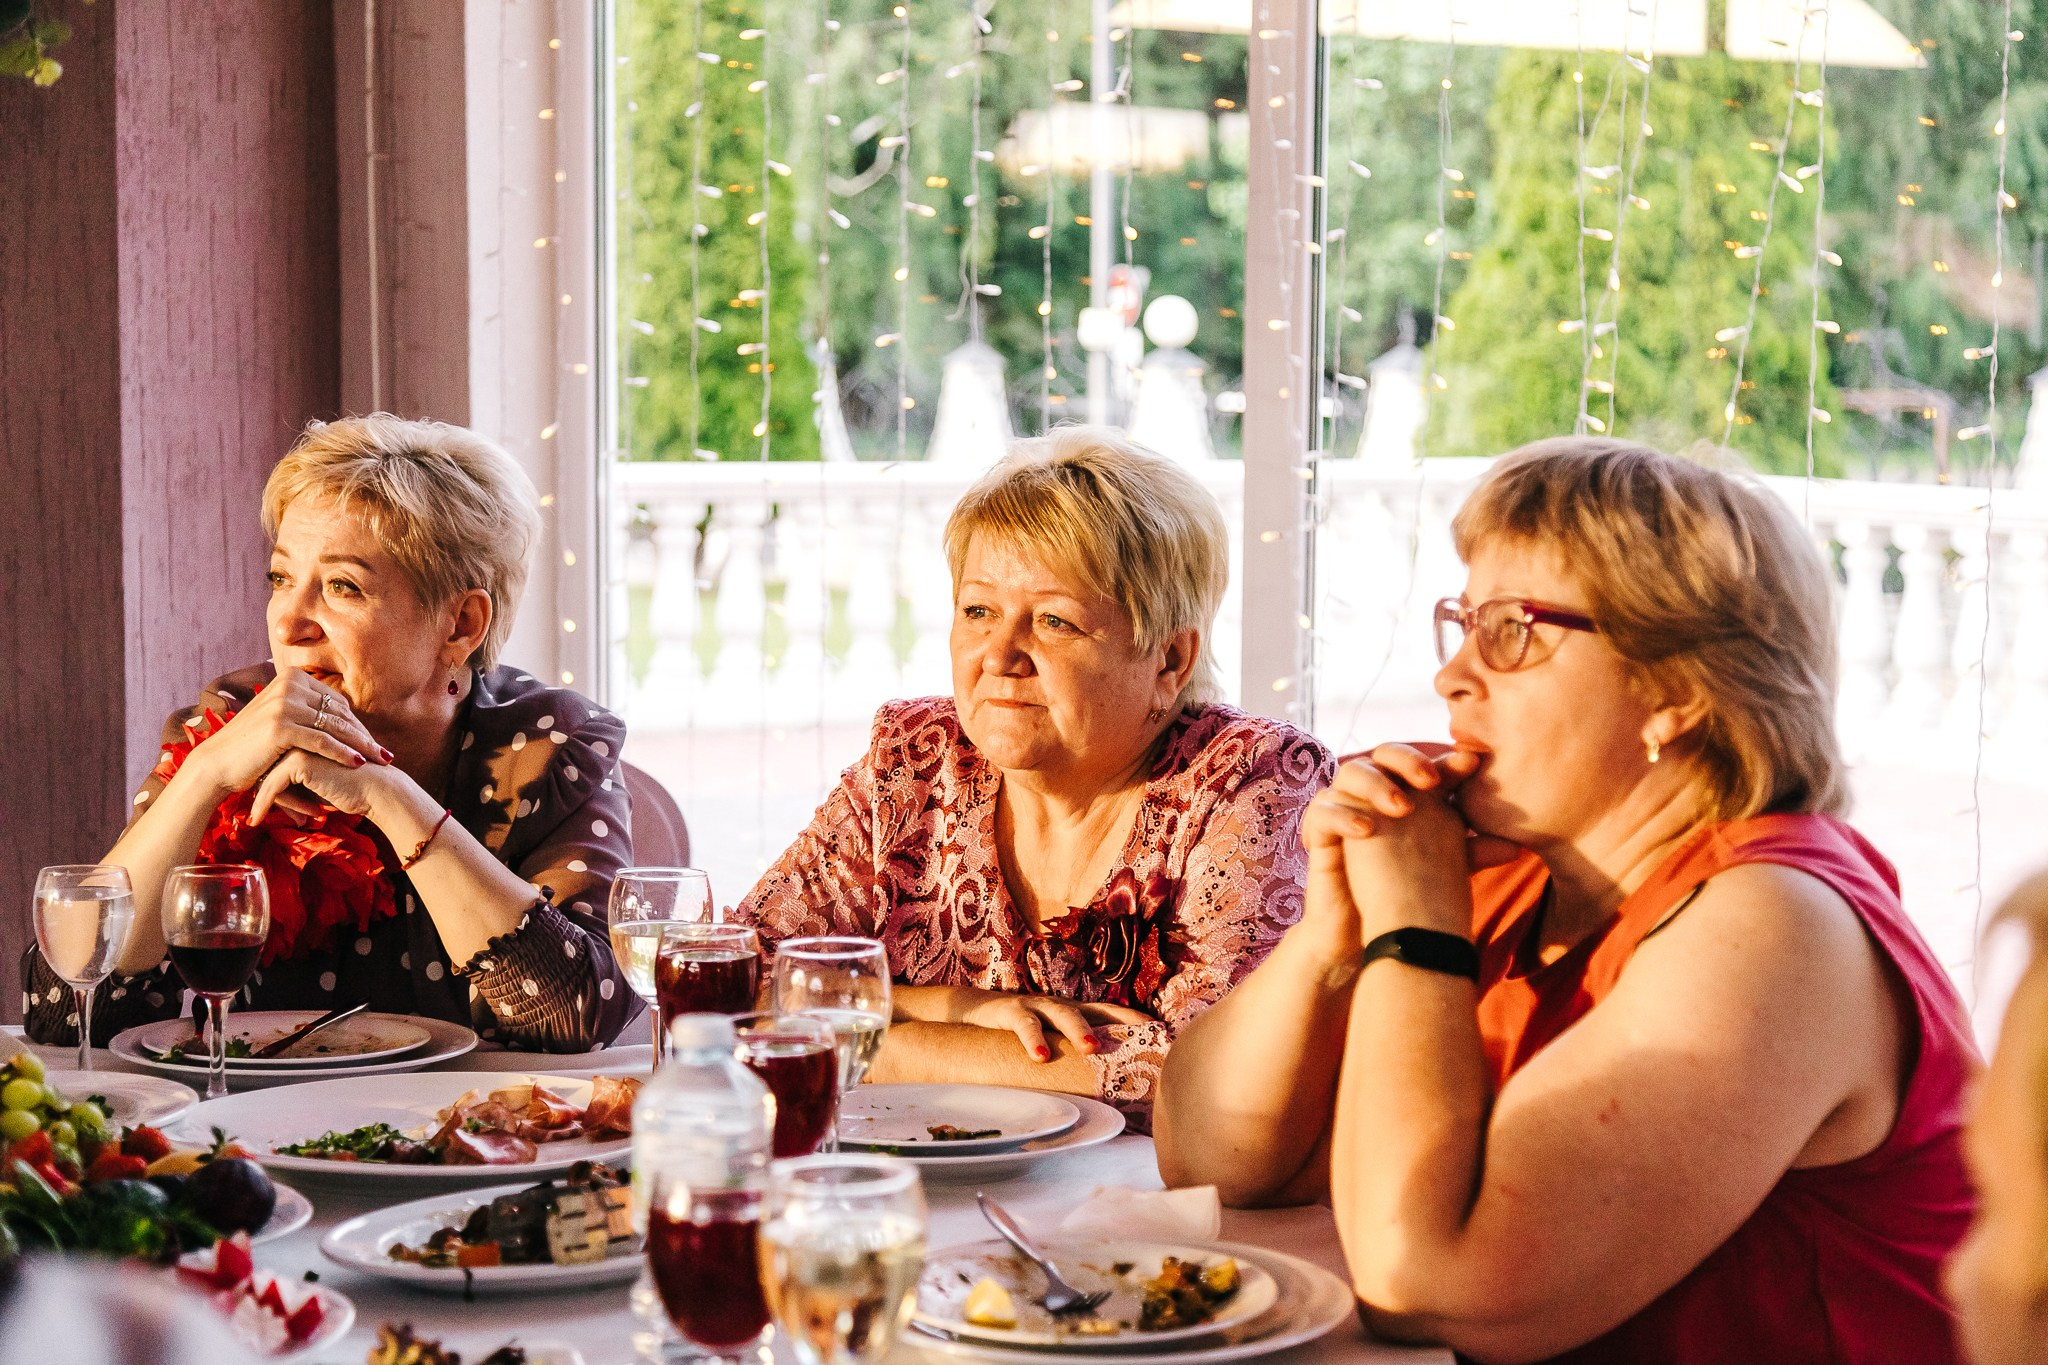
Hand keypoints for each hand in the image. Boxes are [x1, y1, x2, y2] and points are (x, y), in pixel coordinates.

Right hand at [179, 667, 387, 798]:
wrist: (217, 763)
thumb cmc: (252, 745)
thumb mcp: (280, 717)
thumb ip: (306, 709)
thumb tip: (341, 711)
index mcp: (290, 678)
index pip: (336, 701)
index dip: (357, 723)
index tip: (373, 742)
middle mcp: (288, 685)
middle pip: (339, 713)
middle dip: (363, 735)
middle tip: (384, 754)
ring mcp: (284, 704)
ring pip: (334, 727)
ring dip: (360, 746)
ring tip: (379, 761)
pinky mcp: (281, 726)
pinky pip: (322, 741)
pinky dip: (342, 753)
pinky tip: (357, 764)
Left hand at [246, 746, 405, 825]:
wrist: (380, 791)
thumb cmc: (354, 789)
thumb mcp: (320, 781)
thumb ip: (297, 779)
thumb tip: (266, 793)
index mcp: (307, 734)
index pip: (274, 758)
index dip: (269, 784)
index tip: (264, 806)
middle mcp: (301, 734)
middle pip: (267, 765)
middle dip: (262, 792)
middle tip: (255, 816)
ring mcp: (299, 745)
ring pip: (266, 774)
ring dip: (263, 799)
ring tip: (255, 819)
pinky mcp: (299, 761)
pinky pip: (270, 785)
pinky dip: (262, 804)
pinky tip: (255, 820)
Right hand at [945, 986, 1152, 1061]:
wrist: (973, 1012)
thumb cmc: (1019, 1034)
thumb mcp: (1050, 1042)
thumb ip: (1072, 1058)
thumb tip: (1103, 1091)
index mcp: (1073, 1013)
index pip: (1111, 1013)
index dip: (1135, 1021)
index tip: (1163, 1034)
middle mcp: (1059, 1006)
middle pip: (1095, 1012)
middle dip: (1118, 1025)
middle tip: (1140, 1042)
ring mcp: (1036, 1006)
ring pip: (1062, 1013)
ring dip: (1079, 1029)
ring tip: (1092, 1048)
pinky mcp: (1010, 1010)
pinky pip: (1023, 1024)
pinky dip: (1033, 1039)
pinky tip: (1040, 1056)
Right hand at [1302, 744, 1518, 940]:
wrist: (1374, 939)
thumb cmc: (1411, 901)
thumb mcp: (1446, 871)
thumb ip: (1473, 851)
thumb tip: (1518, 846)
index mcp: (1408, 799)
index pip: (1426, 767)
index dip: (1446, 761)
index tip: (1472, 763)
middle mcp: (1375, 798)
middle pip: (1385, 755)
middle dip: (1407, 760)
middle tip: (1430, 780)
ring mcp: (1345, 812)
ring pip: (1350, 773)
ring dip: (1374, 784)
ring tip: (1398, 807)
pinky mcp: (1320, 835)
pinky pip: (1321, 810)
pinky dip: (1342, 816)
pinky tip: (1366, 831)